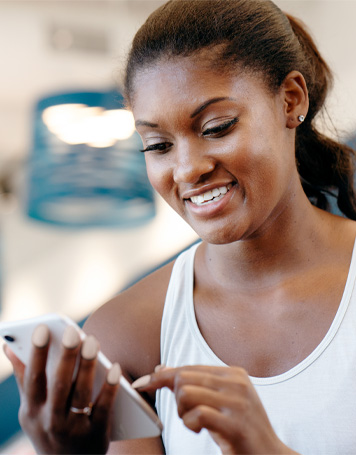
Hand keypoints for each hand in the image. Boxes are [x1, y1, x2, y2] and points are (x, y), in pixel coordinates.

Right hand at [3, 324, 119, 454]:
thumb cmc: (47, 425)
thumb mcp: (30, 407)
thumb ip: (24, 376)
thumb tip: (9, 346)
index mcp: (32, 410)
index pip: (33, 378)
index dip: (37, 353)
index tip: (41, 328)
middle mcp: (50, 421)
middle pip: (58, 385)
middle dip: (66, 357)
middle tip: (72, 331)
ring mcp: (73, 429)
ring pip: (80, 395)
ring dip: (87, 368)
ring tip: (92, 341)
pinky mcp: (96, 434)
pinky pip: (103, 409)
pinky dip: (109, 388)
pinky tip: (115, 368)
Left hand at [133, 365, 297, 454]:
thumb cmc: (240, 429)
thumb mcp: (218, 402)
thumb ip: (194, 384)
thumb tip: (161, 369)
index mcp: (233, 374)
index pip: (188, 368)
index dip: (162, 376)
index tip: (142, 384)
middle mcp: (237, 383)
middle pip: (184, 378)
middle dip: (175, 398)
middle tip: (186, 414)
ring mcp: (238, 402)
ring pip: (187, 393)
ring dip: (182, 413)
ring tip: (195, 423)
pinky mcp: (237, 424)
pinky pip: (198, 414)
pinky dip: (190, 424)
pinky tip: (200, 430)